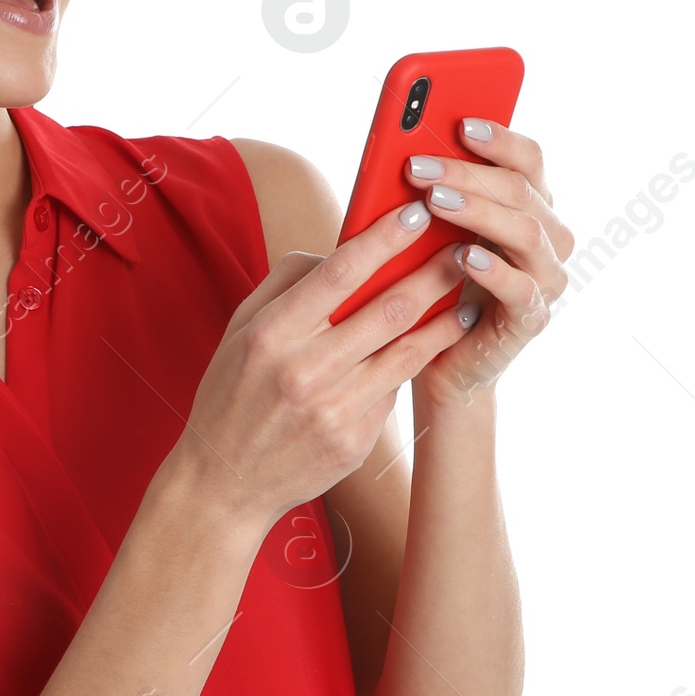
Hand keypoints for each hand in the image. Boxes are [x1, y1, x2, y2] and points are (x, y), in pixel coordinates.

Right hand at [169, 202, 479, 530]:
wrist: (225, 482)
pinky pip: (393, 389)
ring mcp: (333, 410)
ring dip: (445, 319)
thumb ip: (285, 282)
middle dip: (433, 273)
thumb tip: (338, 250)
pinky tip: (436, 342)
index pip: (338, 274)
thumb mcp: (239, 330)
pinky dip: (415, 361)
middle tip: (463, 248)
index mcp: (271, 334)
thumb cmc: (232, 394)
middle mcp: (303, 371)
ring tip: (469, 296)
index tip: (416, 213)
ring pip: (407, 351)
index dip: (383, 240)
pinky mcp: (354, 441)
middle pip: (388, 309)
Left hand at [406, 119, 574, 409]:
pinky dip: (494, 270)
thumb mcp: (430, 232)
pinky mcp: (532, 319)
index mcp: (529, 206)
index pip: (529, 159)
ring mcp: (546, 278)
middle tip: (419, 165)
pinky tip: (463, 256)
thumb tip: (405, 148)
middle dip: (468, 173)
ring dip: (479, 211)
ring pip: (527, 232)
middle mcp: (548, 238)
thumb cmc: (432, 284)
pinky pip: (522, 289)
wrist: (439, 359)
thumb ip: (433, 194)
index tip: (458, 122)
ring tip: (435, 200)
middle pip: (522, 190)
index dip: (498, 138)